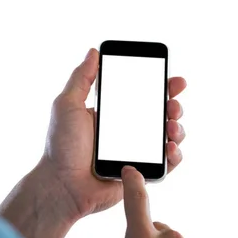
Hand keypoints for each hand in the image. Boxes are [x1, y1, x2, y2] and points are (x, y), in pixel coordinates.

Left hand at [41, 48, 186, 219]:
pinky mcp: (140, 173)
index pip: (142, 95)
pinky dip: (174, 155)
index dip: (161, 86)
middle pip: (161, 114)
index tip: (176, 81)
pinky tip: (170, 148)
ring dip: (177, 129)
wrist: (61, 185)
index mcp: (112, 115)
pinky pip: (165, 164)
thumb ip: (81, 78)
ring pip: (167, 137)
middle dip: (174, 106)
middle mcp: (126, 132)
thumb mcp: (66, 105)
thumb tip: (93, 51)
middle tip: (173, 105)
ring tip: (172, 127)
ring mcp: (134, 153)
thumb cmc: (60, 147)